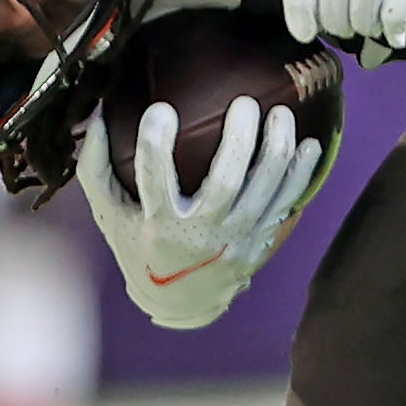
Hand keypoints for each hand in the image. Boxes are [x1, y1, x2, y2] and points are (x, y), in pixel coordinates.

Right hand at [77, 96, 322, 329]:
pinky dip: (300, 174)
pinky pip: (285, 203)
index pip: (155, 178)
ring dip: (277, 147)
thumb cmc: (139, 247)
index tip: (161, 109)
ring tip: (281, 114)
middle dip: (240, 138)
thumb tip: (98, 115)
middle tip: (245, 103)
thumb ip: (97, 167)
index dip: (156, 142)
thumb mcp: (109, 214)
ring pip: (265, 188)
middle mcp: (201, 234)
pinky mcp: (258, 243)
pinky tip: (309, 145)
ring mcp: (235, 240)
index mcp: (160, 224)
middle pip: (227, 181)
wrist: (180, 301)